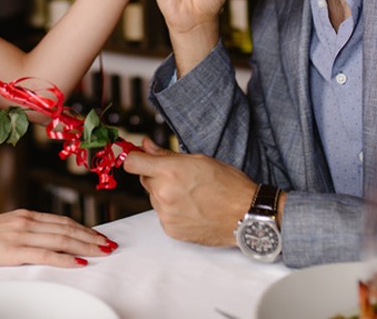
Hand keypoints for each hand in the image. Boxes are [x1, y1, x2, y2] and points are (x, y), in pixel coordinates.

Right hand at [0, 209, 116, 271]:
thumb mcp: (2, 230)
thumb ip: (23, 232)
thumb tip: (44, 240)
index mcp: (24, 215)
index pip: (62, 220)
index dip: (84, 228)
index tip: (100, 236)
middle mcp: (25, 221)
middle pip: (67, 228)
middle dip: (91, 237)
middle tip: (110, 244)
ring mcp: (19, 235)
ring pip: (61, 239)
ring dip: (85, 246)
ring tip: (102, 252)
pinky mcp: (11, 250)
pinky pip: (45, 254)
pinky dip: (65, 258)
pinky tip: (78, 263)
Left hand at [123, 138, 255, 246]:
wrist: (245, 215)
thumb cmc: (229, 185)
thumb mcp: (199, 160)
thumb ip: (166, 154)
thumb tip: (146, 145)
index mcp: (169, 172)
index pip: (131, 163)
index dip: (133, 157)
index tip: (136, 156)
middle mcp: (163, 194)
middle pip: (144, 179)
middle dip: (156, 175)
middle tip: (180, 176)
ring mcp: (166, 214)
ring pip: (154, 198)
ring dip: (165, 194)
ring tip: (191, 194)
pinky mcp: (171, 230)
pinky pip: (163, 214)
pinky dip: (172, 210)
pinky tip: (192, 208)